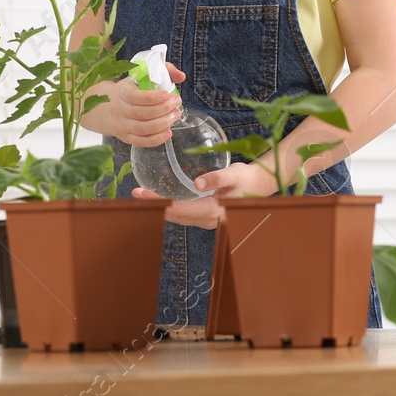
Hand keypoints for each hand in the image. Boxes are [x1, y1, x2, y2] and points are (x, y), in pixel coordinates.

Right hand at [107, 62, 185, 148]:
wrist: (104, 107)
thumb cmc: (127, 91)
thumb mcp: (140, 77)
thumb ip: (163, 72)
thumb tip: (181, 76)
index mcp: (123, 93)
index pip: (138, 97)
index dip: (154, 97)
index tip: (167, 94)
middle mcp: (121, 110)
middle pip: (144, 113)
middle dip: (164, 109)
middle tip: (176, 103)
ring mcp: (122, 126)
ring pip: (144, 128)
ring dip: (164, 123)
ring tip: (175, 115)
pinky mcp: (125, 137)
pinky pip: (142, 141)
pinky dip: (157, 139)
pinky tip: (168, 132)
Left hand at [130, 161, 277, 228]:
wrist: (260, 187)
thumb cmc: (247, 179)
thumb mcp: (234, 174)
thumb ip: (218, 178)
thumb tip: (199, 184)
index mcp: (213, 212)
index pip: (179, 210)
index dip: (159, 202)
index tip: (143, 194)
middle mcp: (208, 220)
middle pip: (174, 216)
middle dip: (154, 205)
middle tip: (135, 192)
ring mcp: (206, 221)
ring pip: (178, 217)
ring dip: (159, 207)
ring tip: (142, 195)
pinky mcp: (206, 217)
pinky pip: (183, 215)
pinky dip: (169, 208)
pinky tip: (160, 199)